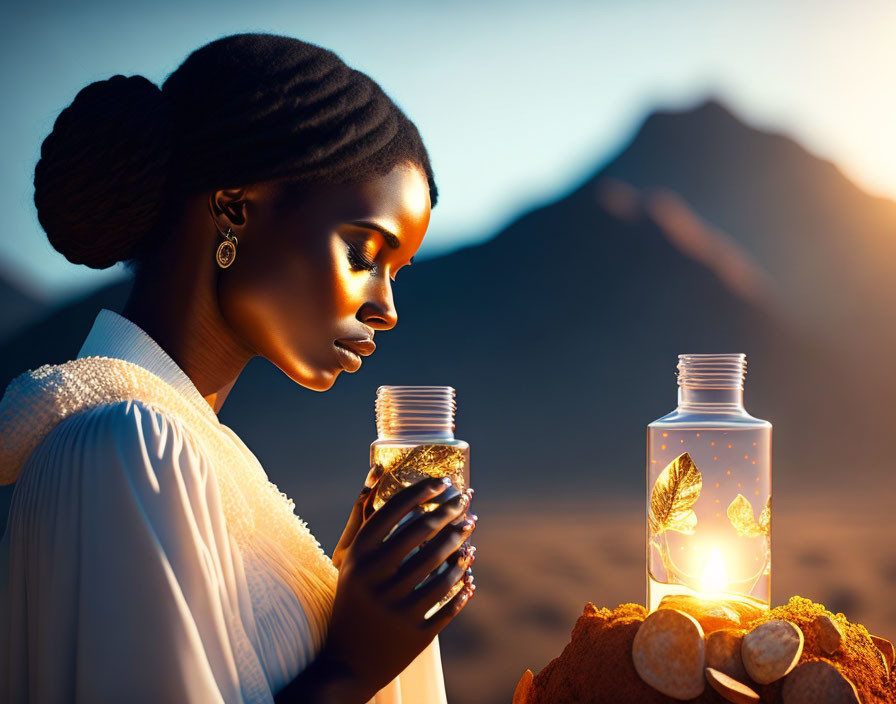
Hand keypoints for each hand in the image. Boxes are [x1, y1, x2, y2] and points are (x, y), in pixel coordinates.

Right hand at [319, 477, 476, 699]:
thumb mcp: (351, 564)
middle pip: (422, 533)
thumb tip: (391, 479)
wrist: (346, 661)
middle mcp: (375, 579)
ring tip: (469, 531)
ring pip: (442, 567)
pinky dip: (462, 585)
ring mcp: (396, 608)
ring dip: (461, 545)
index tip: (443, 481)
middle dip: (449, 512)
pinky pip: (449, 603)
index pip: (395, 510)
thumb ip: (371, 527)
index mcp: (358, 556)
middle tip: (465, 501)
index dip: (422, 492)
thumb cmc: (354, 600)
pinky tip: (469, 572)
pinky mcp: (415, 634)